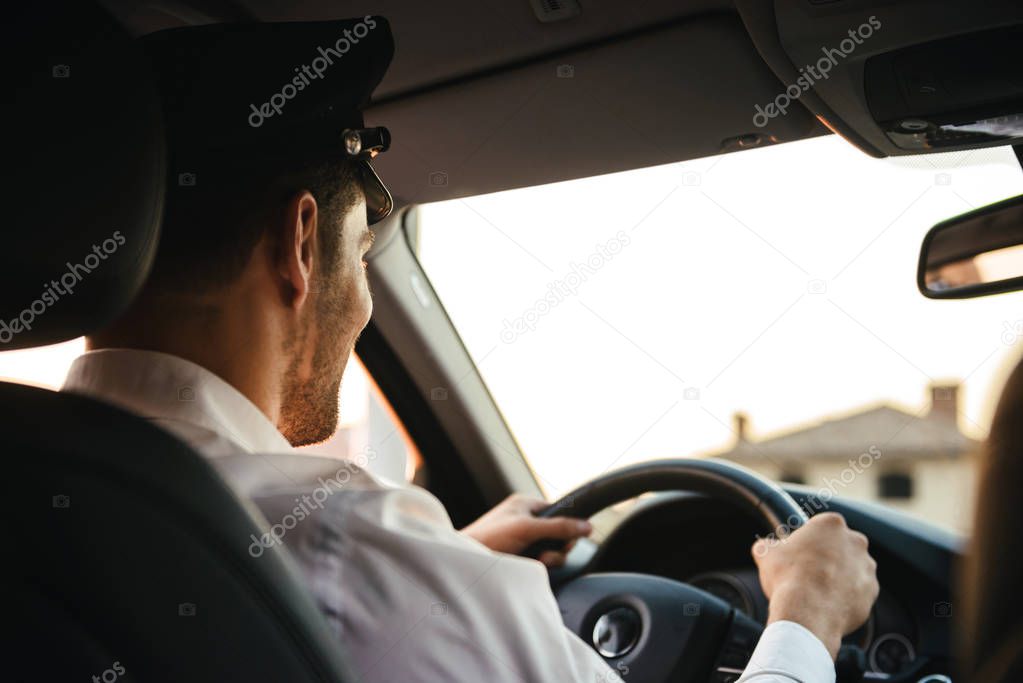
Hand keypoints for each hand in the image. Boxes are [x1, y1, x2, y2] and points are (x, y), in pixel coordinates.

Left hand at [462, 494, 592, 566]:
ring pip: (552, 550)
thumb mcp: (527, 528)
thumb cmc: (488, 539)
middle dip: (558, 546)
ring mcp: (523, 542)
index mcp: (525, 506)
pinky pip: (542, 563)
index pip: (559, 511)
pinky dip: (542, 567)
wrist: (466, 565)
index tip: (568, 538)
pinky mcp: (521, 560)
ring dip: (551, 558)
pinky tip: (533, 568)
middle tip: (548, 553)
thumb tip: (587, 526)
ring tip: (538, 561)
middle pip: (559, 534)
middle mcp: (525, 522)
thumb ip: (559, 527)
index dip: (567, 525)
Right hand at [751, 512, 878, 658]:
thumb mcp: (765, 553)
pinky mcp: (871, 593)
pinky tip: (827, 605)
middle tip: (808, 572)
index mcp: (831, 524)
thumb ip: (768, 545)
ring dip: (838, 578)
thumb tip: (764, 548)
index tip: (799, 553)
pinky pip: (858, 593)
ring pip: (851, 570)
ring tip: (817, 592)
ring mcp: (867, 568)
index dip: (808, 541)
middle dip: (828, 557)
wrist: (808, 612)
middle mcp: (855, 542)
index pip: (821, 527)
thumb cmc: (789, 577)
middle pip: (840, 547)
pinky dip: (846, 598)